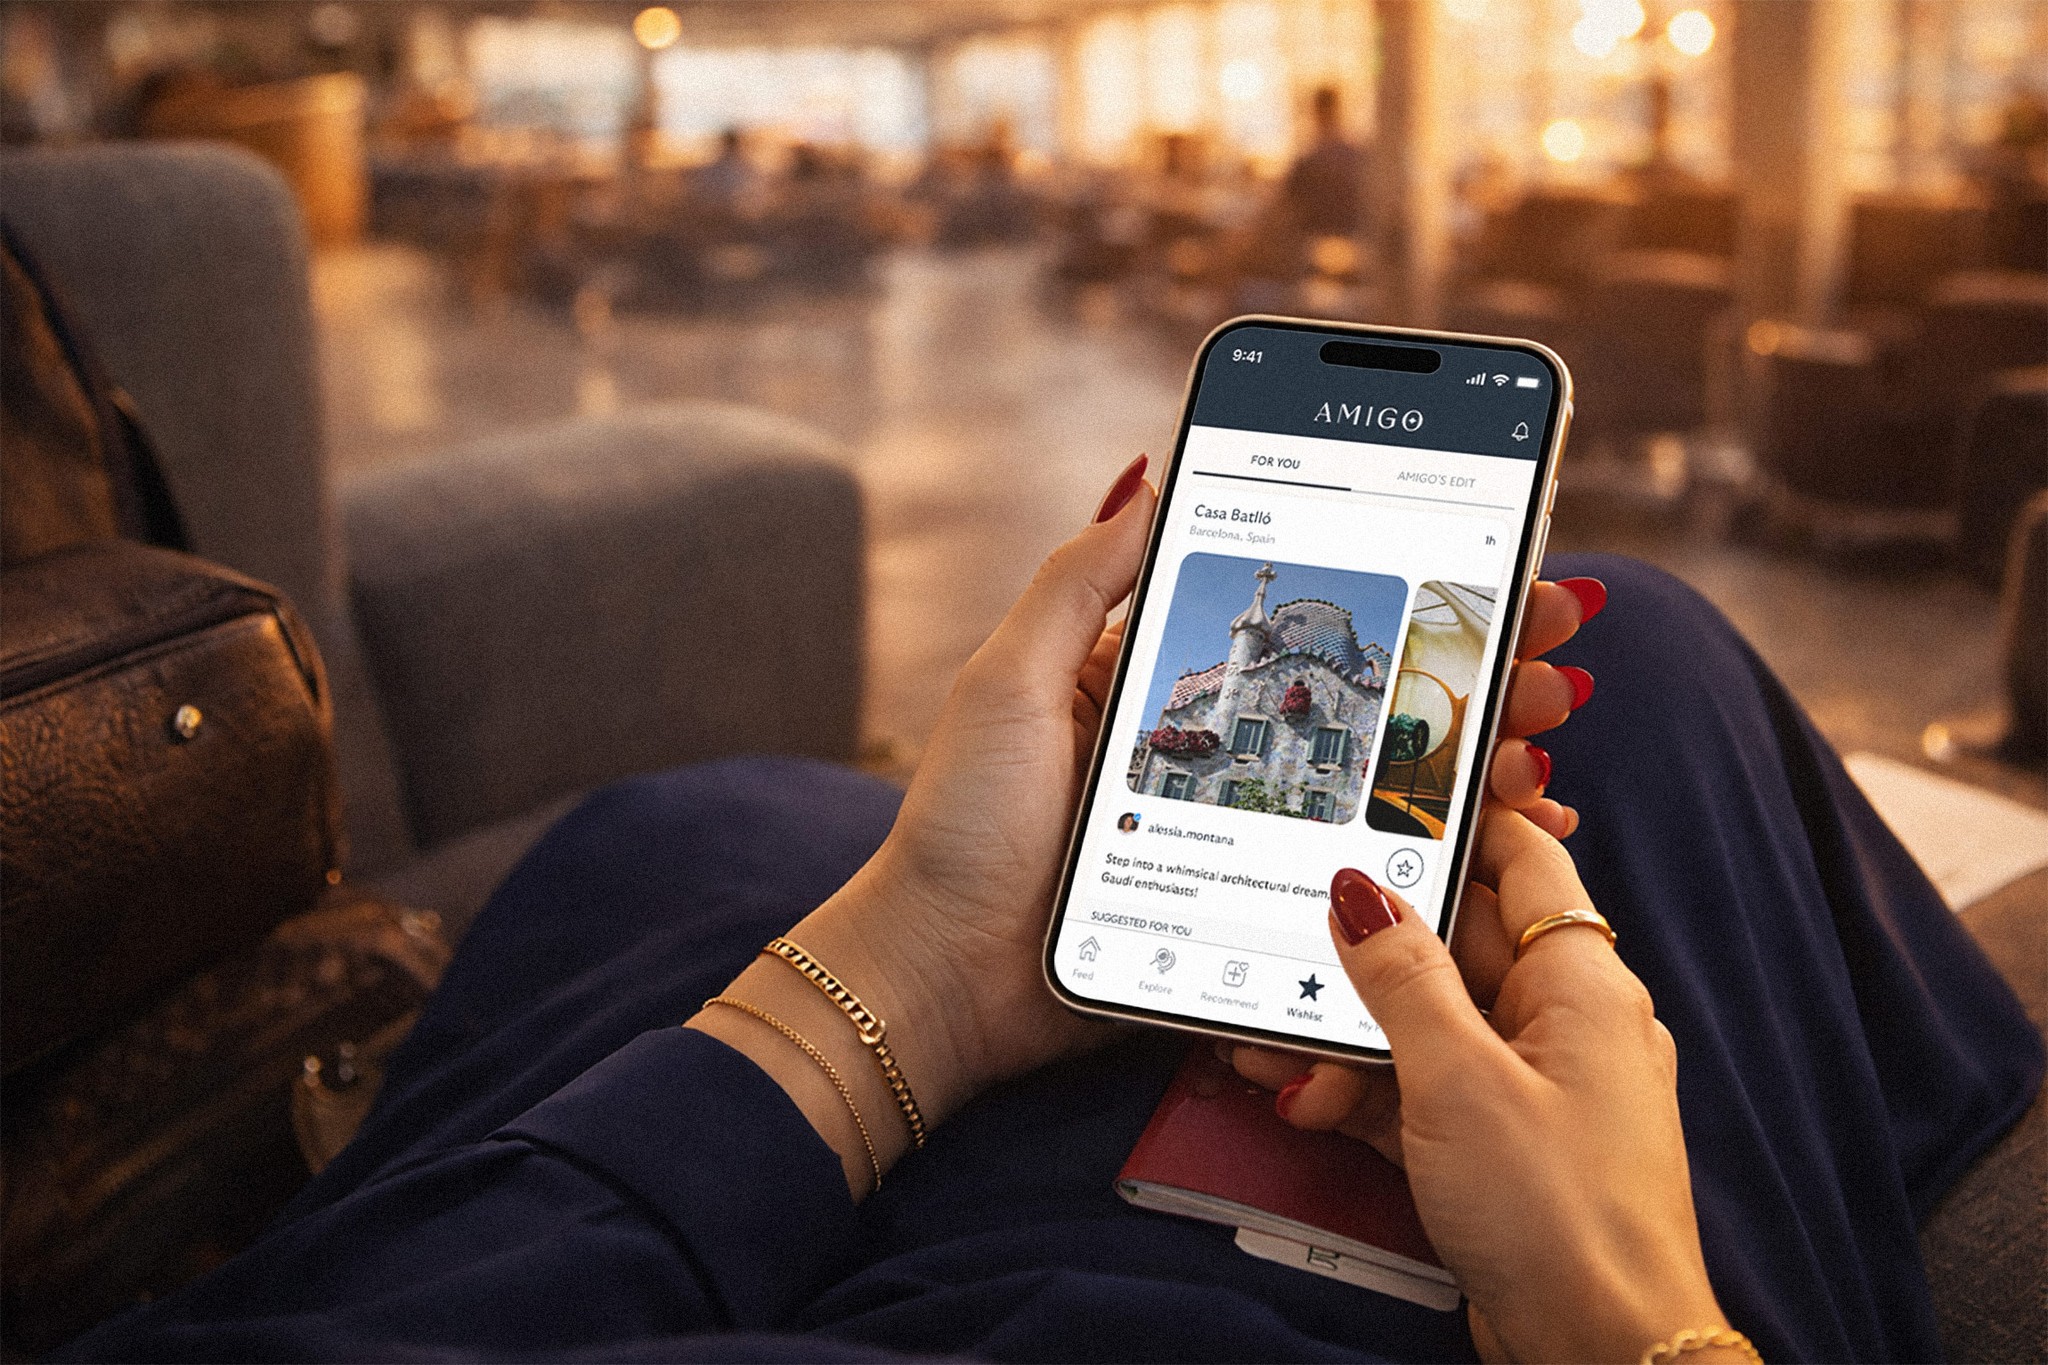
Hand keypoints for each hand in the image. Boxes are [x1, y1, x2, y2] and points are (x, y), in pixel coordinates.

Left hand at [695, 456, 1603, 1193]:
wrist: (944, 983)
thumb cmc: (964, 826)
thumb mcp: (1013, 681)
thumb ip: (1083, 583)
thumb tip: (1153, 471)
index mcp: (1169, 685)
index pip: (1310, 624)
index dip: (1402, 592)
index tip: (1493, 563)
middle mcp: (1221, 753)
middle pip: (1371, 699)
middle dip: (1473, 668)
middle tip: (1552, 650)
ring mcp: (1244, 835)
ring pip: (1385, 785)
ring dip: (1476, 752)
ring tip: (1539, 735)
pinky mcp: (1252, 912)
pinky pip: (1362, 876)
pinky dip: (1442, 852)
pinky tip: (1508, 829)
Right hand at [1249, 811, 1730, 1363]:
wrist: (1601, 1351)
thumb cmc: (1557, 1211)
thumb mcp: (1458, 1077)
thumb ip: (1402, 976)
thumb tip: (1360, 891)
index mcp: (1581, 983)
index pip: (1522, 861)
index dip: (1454, 823)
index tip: (1379, 800)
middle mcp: (1563, 1025)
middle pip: (1455, 949)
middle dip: (1364, 955)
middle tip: (1284, 944)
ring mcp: (1534, 1089)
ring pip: (1428, 1027)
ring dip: (1350, 1036)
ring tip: (1272, 1048)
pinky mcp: (1503, 1147)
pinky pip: (1426, 1091)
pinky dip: (1369, 1092)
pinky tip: (1307, 1098)